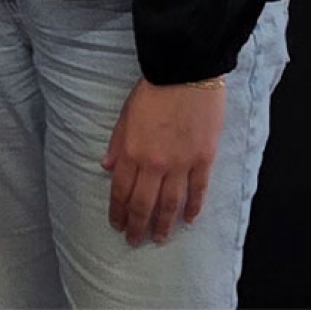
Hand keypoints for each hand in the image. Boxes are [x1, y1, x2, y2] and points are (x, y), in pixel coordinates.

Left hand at [102, 77, 224, 246]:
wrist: (186, 70)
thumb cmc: (154, 88)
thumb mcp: (126, 114)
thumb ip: (117, 144)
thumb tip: (107, 168)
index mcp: (132, 152)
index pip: (121, 192)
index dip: (118, 212)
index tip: (117, 225)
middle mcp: (154, 163)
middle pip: (144, 205)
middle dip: (137, 226)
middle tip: (134, 240)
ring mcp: (181, 163)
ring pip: (170, 204)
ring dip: (163, 224)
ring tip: (159, 237)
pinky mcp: (204, 158)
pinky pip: (198, 190)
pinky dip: (193, 207)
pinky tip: (189, 219)